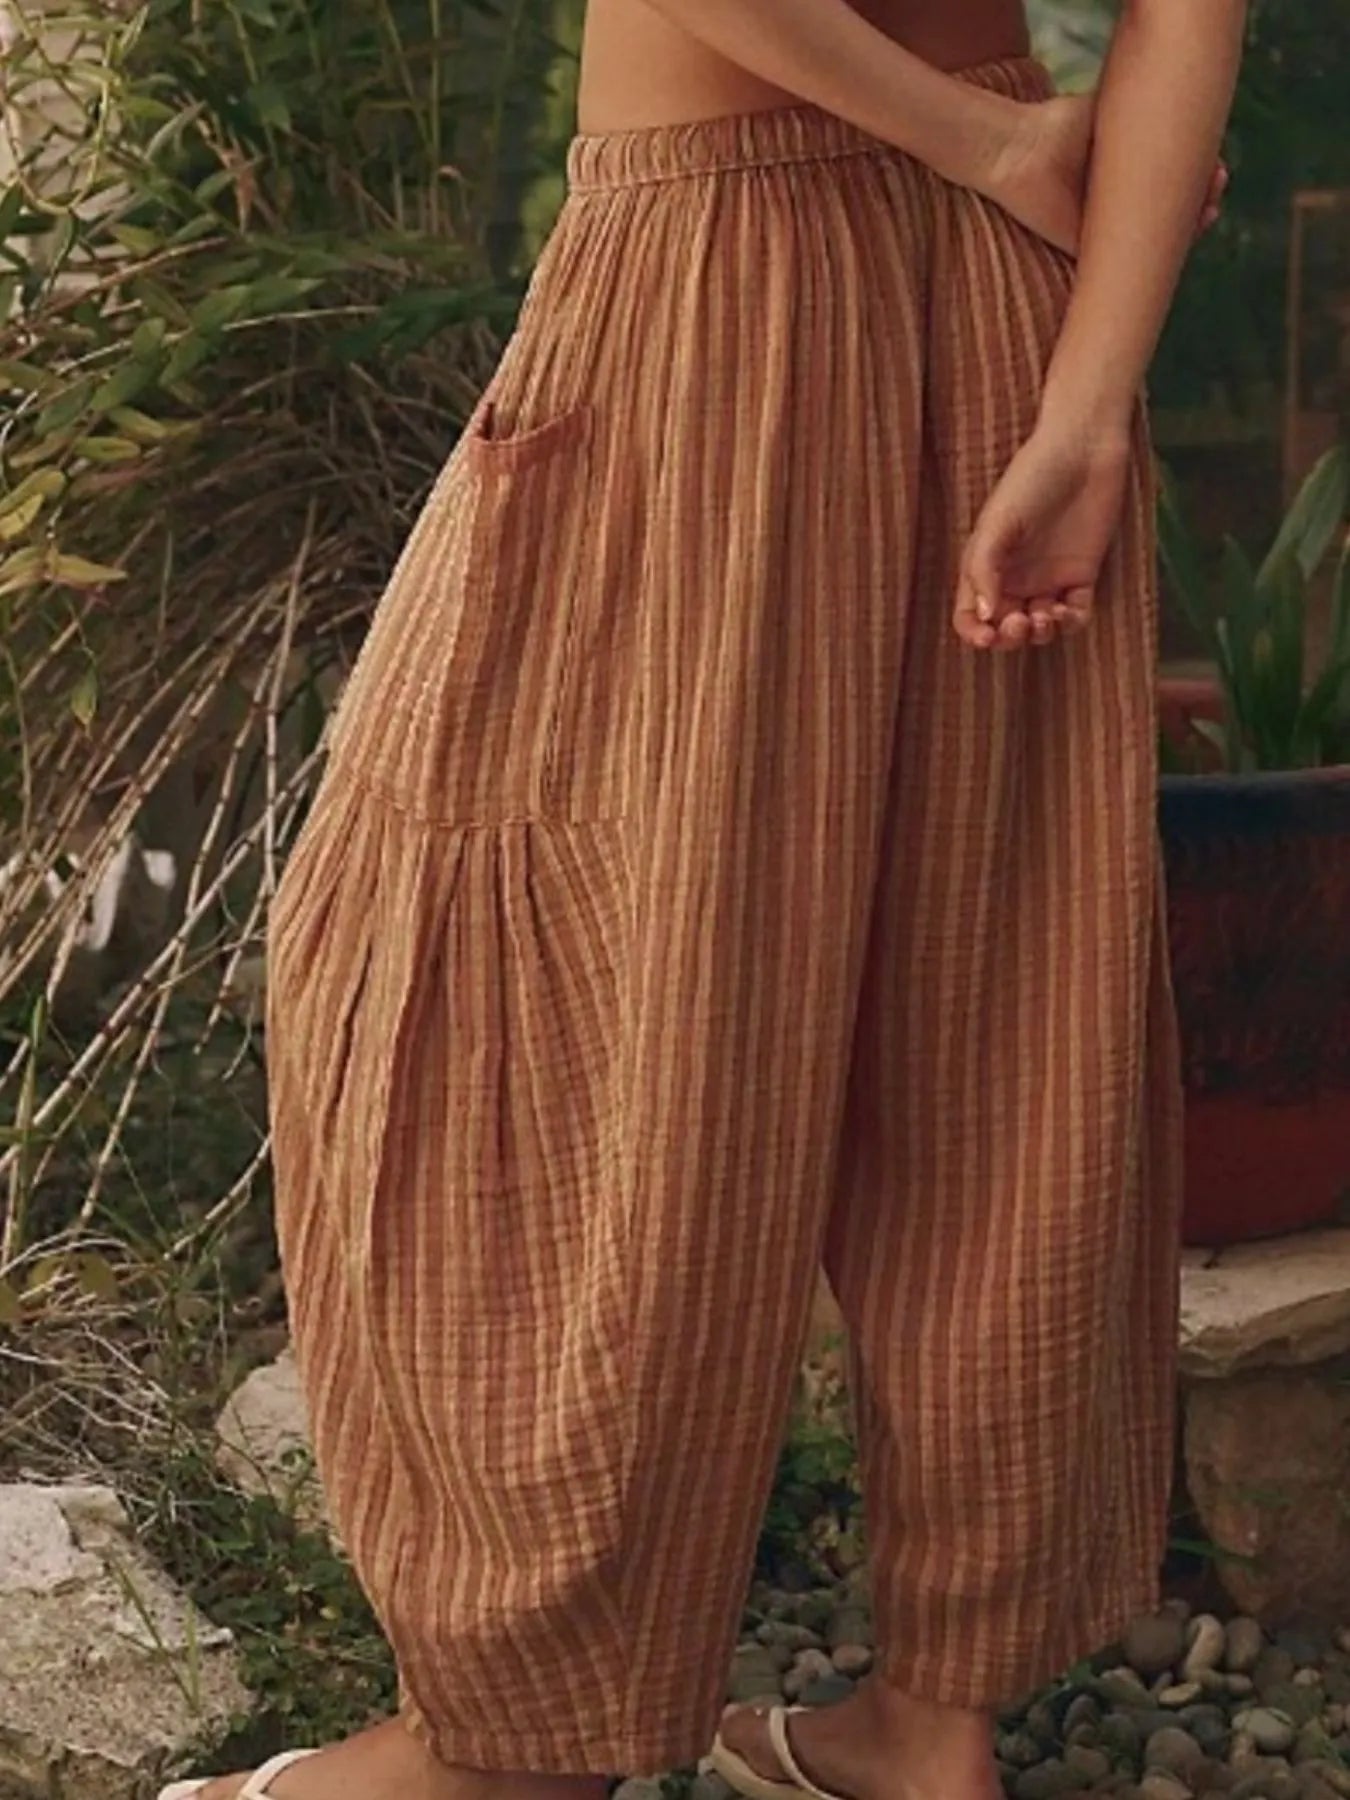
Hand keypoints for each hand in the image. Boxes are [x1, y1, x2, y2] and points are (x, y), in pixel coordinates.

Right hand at [953, 421, 1133, 651]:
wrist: (1083, 451)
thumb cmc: (1032, 479)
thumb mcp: (998, 523)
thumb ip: (984, 570)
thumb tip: (984, 616)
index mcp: (986, 566)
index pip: (971, 614)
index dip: (974, 633)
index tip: (987, 636)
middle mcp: (1015, 578)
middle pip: (1005, 629)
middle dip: (1009, 637)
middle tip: (1021, 622)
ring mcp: (1048, 578)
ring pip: (1039, 628)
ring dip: (1040, 634)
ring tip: (1045, 617)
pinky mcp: (1081, 576)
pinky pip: (1074, 616)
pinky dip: (1070, 623)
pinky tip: (1067, 610)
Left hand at [984, 91, 1228, 256]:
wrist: (1023, 150)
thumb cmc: (1058, 126)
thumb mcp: (1111, 117)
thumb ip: (1142, 118)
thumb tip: (1182, 106)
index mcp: (1121, 180)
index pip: (1169, 184)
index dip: (1198, 176)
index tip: (1219, 165)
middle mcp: (1114, 208)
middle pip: (1168, 211)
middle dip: (1200, 197)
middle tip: (1219, 182)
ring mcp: (1103, 232)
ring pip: (1156, 237)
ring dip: (1189, 222)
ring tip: (1210, 203)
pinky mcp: (1088, 252)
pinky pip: (1132, 261)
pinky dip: (1161, 252)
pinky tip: (1188, 233)